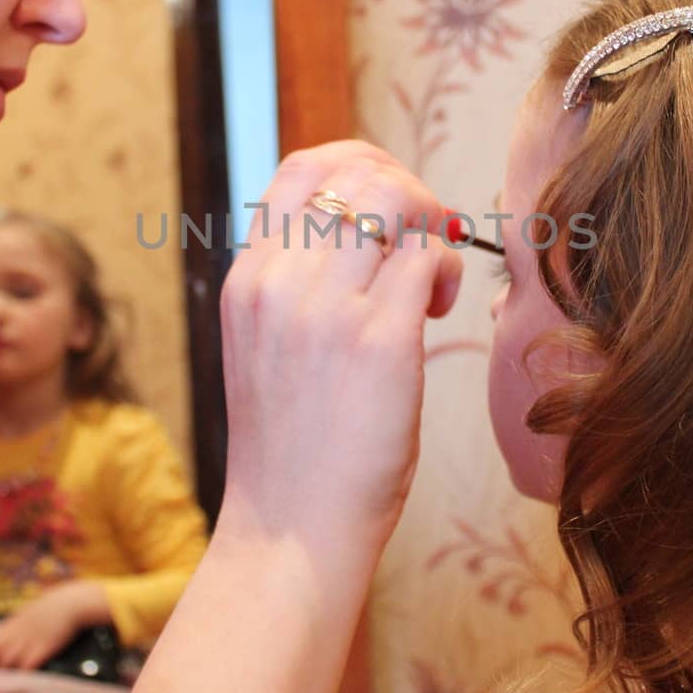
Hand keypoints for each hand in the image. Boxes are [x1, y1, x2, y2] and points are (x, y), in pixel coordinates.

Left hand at [0, 582, 108, 670]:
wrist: (68, 604)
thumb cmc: (45, 612)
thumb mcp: (20, 617)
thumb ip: (4, 631)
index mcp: (5, 626)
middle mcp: (11, 635)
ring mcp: (25, 643)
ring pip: (2, 663)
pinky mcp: (40, 651)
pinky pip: (24, 668)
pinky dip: (16, 678)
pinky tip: (11, 687)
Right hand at [216, 140, 461, 558]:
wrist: (290, 527)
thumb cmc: (290, 446)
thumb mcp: (263, 346)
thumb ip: (294, 285)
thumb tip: (361, 233)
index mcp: (247, 280)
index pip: (300, 170)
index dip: (358, 164)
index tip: (390, 198)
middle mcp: (279, 283)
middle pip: (356, 173)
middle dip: (408, 187)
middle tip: (425, 233)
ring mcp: (328, 309)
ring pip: (396, 201)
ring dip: (431, 223)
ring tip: (429, 278)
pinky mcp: (381, 341)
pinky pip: (428, 257)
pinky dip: (446, 269)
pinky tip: (435, 309)